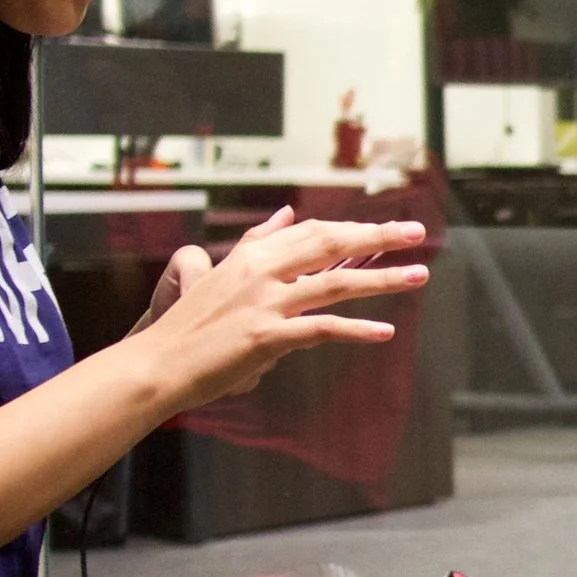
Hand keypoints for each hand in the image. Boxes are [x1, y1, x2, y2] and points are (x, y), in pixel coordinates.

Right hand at [130, 212, 429, 410]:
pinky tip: (384, 332)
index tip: (385, 227)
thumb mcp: (220, 274)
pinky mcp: (266, 336)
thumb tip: (286, 213)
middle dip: (378, 237)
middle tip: (417, 234)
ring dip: (383, 278)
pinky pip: (322, 329)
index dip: (352, 228)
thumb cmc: (189, 327)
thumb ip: (257, 243)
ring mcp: (265, 303)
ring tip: (418, 276)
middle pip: (331, 244)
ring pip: (336, 282)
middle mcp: (261, 271)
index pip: (313, 231)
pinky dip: (356, 330)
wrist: (158, 363)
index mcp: (251, 255)